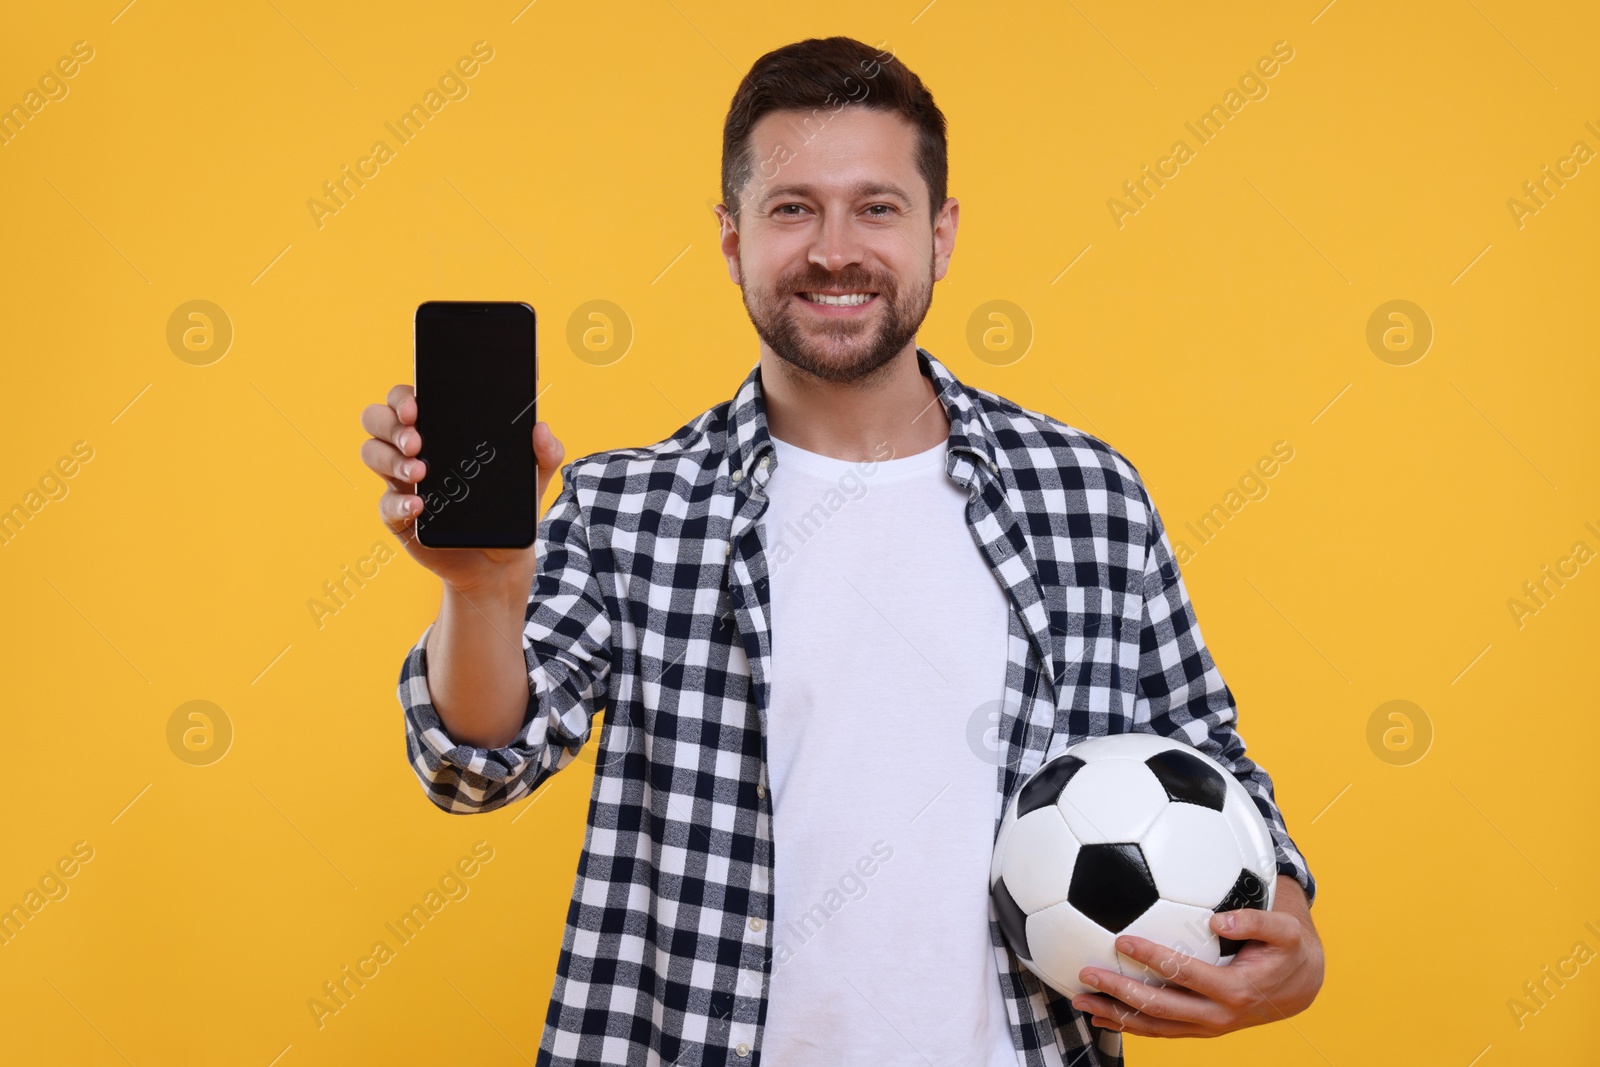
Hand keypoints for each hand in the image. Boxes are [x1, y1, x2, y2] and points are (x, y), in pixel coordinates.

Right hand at [359, 383, 564, 595]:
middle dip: (390, 424)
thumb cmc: (511, 506)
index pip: (408, 399)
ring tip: (420, 471)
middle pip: (377, 419)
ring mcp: (402, 481)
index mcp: (441, 429)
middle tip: (416, 440)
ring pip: (372, 453)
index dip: (402, 396)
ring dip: (390, 458)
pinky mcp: (400, 515)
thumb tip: (542, 429)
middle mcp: (414, 449)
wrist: (502, 560)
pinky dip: (398, 502)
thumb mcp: (534, 477)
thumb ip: (546, 452)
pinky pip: (384, 503)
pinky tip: (419, 505)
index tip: (416, 405)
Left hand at [1070, 875, 1323, 1037]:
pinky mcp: (1199, 1029)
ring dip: (1115, 1013)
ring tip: (1080, 999)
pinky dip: (1128, 1024)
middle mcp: (1217, 1015)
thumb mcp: (1285, 932)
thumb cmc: (1286, 950)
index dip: (1152, 957)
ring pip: (1154, 1025)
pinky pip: (1159, 1030)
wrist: (1299, 987)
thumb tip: (1218, 920)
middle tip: (1086, 973)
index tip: (1122, 939)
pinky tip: (1101, 1013)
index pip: (1183, 973)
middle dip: (1120, 991)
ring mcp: (1206, 1027)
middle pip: (1159, 1007)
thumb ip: (1256, 922)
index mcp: (1234, 990)